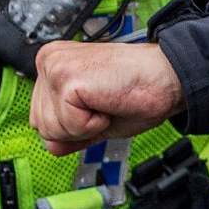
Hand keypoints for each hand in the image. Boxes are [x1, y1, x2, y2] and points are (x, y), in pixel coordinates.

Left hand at [31, 41, 183, 153]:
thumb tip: (50, 147)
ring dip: (85, 127)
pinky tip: (107, 103)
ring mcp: (56, 67)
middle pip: (41, 126)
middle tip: (104, 106)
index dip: (73, 127)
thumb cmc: (139, 91)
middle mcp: (50, 61)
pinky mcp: (66, 77)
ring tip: (106, 103)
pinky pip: (68, 126)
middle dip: (76, 129)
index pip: (40, 118)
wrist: (168, 78)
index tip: (97, 108)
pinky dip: (92, 125)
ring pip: (51, 129)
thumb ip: (69, 131)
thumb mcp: (96, 118)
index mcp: (55, 65)